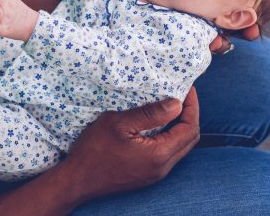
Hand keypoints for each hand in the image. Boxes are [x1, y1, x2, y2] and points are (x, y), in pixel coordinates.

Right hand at [62, 88, 199, 201]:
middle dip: (190, 115)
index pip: (189, 129)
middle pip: (189, 139)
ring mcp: (155, 174)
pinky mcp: (147, 175)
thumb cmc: (94, 149)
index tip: (187, 89)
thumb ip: (150, 114)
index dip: (192, 107)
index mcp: (159, 155)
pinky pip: (168, 154)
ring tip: (172, 107)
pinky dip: (170, 137)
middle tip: (182, 95)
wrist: (77, 180)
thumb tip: (177, 104)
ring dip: (180, 127)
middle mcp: (162, 168)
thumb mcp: (119, 124)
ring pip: (180, 148)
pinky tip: (158, 125)